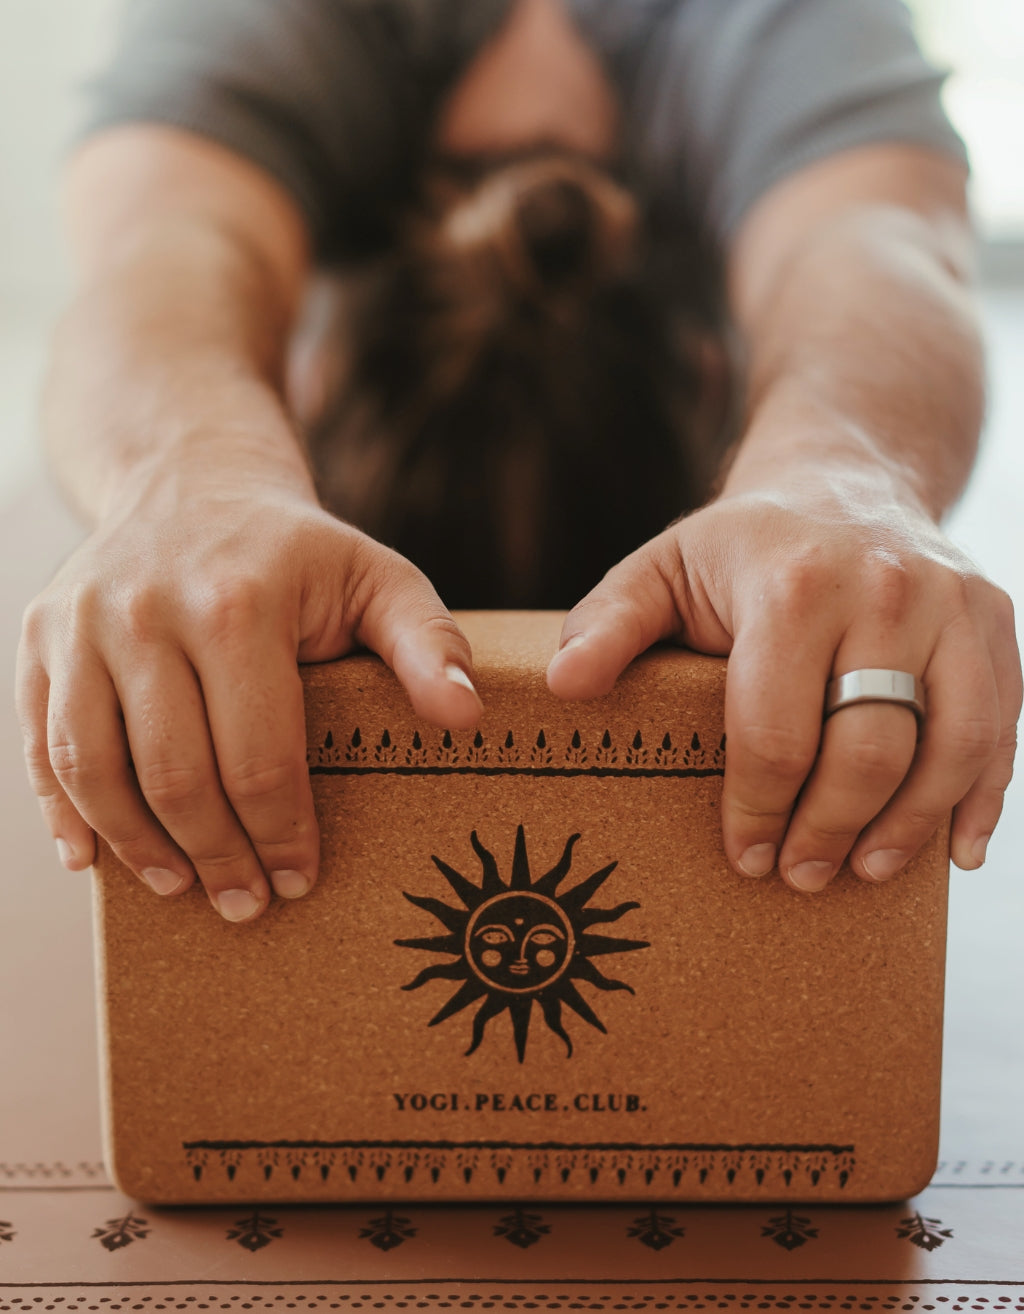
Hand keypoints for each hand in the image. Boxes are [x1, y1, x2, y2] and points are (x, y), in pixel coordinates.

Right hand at [17, 474, 480, 920]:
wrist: (191, 481)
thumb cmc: (296, 552)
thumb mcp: (376, 578)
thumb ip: (427, 643)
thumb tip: (466, 717)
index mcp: (238, 603)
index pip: (259, 756)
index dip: (280, 832)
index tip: (299, 879)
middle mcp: (145, 611)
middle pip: (174, 774)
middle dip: (215, 855)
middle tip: (245, 903)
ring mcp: (80, 624)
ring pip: (93, 768)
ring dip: (136, 845)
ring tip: (182, 886)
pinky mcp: (39, 637)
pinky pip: (39, 743)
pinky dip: (62, 810)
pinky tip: (94, 858)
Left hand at [547, 482, 1020, 890]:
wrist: (844, 475)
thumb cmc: (742, 544)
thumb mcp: (661, 568)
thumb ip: (609, 623)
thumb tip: (562, 685)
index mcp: (793, 586)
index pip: (775, 733)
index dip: (757, 810)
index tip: (743, 855)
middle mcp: (885, 590)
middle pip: (868, 750)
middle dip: (829, 830)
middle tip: (799, 874)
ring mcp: (953, 603)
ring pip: (951, 747)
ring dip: (909, 826)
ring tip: (866, 869)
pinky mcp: (994, 618)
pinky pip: (1004, 723)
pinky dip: (986, 794)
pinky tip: (955, 849)